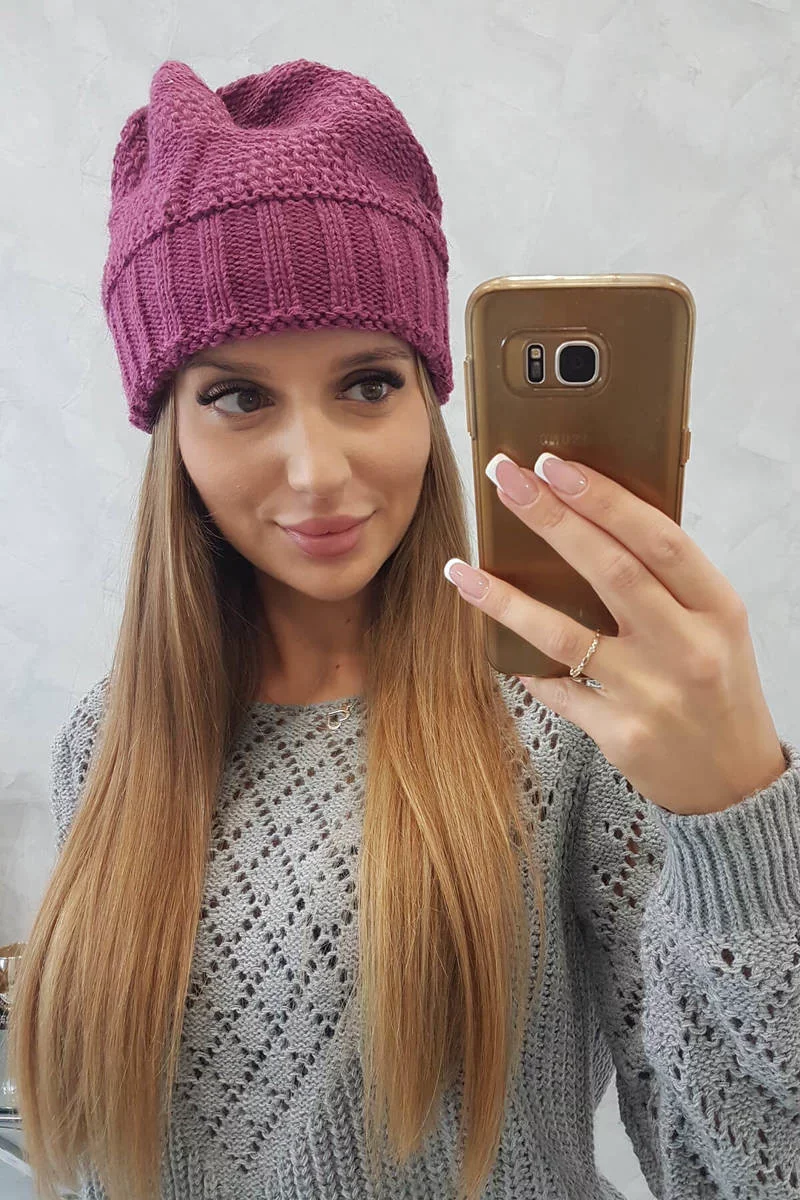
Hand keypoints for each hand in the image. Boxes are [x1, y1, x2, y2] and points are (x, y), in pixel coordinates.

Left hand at [443, 451, 786, 815]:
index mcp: (717, 608)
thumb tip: (596, 517)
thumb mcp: (716, 626)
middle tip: (505, 479)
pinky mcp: (620, 733)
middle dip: (550, 518)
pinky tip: (492, 640)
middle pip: (609, 570)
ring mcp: (652, 693)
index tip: (555, 465)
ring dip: (505, 598)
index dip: (604, 498)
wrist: (734, 782)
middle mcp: (687, 647)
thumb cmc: (718, 687)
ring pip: (563, 633)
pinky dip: (525, 665)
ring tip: (461, 569)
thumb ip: (669, 581)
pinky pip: (556, 689)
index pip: (659, 538)